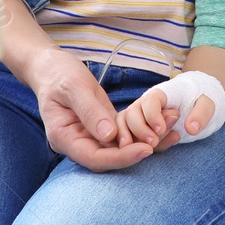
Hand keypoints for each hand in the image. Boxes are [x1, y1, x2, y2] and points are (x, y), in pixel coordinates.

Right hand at [25, 45, 179, 170]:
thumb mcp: (73, 86)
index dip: (120, 157)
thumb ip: (90, 110)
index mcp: (65, 138)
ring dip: (147, 140)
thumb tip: (110, 135)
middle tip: (168, 137)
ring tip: (173, 128)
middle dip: (139, 150)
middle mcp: (78, 143)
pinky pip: (124, 134)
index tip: (145, 149)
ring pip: (120, 148)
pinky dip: (143, 130)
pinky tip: (163, 122)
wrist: (51, 66)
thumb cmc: (58, 74)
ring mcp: (91, 136)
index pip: (95, 158)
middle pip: (110, 158)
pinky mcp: (103, 127)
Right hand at [116, 85, 212, 150]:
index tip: (160, 130)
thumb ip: (201, 114)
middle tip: (153, 143)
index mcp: (161, 93)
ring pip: (125, 125)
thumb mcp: (208, 104)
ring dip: (131, 138)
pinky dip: (128, 145)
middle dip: (140, 129)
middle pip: (132, 113)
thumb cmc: (200, 101)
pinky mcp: (138, 130)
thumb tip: (191, 128)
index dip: (152, 115)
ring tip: (147, 149)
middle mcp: (145, 104)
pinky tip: (140, 153)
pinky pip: (126, 136)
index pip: (149, 100)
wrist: (195, 105)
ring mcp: (139, 117)